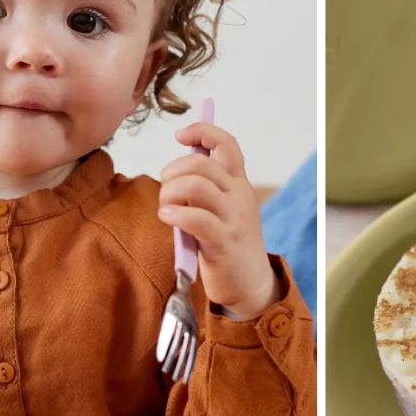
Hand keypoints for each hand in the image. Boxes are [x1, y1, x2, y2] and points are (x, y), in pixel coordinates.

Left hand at [158, 123, 279, 319]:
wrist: (250, 285)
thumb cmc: (227, 244)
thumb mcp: (223, 210)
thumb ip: (206, 190)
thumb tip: (175, 172)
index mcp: (239, 184)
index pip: (227, 144)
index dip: (203, 131)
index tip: (180, 135)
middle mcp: (239, 196)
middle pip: (201, 164)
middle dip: (173, 171)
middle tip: (165, 190)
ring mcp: (234, 218)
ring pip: (196, 186)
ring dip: (170, 192)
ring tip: (165, 208)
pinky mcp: (223, 242)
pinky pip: (195, 218)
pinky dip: (174, 213)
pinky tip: (167, 218)